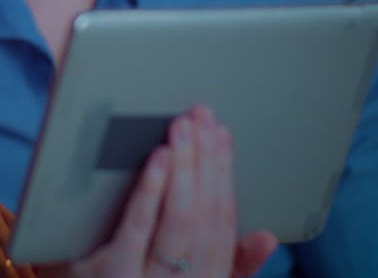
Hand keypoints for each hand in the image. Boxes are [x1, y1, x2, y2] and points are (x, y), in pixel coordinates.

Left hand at [41, 106, 276, 276]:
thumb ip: (228, 263)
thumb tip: (267, 237)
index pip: (223, 222)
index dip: (225, 174)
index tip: (222, 133)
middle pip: (205, 216)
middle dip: (206, 160)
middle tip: (200, 116)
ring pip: (180, 220)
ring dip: (186, 169)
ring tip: (183, 129)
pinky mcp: (111, 276)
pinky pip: (138, 228)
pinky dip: (152, 190)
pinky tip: (158, 159)